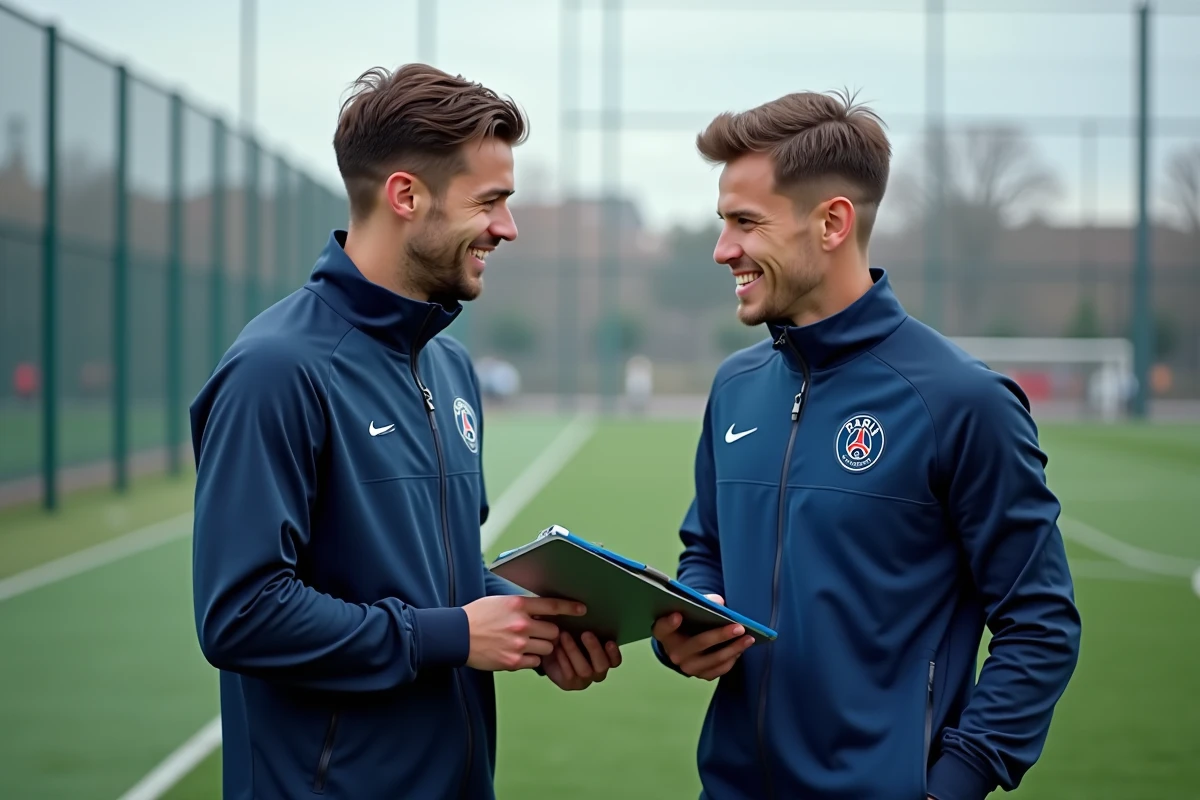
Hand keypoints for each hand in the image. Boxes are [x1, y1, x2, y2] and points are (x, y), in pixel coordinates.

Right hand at [463, 595, 585, 671]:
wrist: (456, 635)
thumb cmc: (478, 616)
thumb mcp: (501, 602)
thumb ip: (522, 607)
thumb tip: (541, 611)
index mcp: (518, 605)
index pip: (552, 605)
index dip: (571, 607)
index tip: (583, 610)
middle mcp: (521, 624)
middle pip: (554, 631)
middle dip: (551, 634)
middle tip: (542, 634)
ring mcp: (518, 644)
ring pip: (548, 649)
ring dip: (543, 648)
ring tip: (529, 644)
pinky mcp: (513, 662)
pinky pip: (535, 663)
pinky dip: (532, 660)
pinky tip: (520, 655)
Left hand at [542, 631, 621, 690]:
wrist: (548, 649)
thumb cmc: (568, 636)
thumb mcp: (577, 628)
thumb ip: (585, 623)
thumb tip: (585, 609)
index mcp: (605, 658)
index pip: (615, 661)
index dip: (614, 653)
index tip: (609, 641)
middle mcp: (597, 672)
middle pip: (602, 666)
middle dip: (594, 649)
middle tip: (586, 633)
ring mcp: (583, 680)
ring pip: (584, 670)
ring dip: (574, 651)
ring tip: (564, 635)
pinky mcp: (569, 684)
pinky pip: (569, 674)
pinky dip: (563, 659)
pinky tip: (556, 647)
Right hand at [651, 594, 754, 679]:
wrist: (685, 644)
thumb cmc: (687, 621)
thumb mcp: (688, 609)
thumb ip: (701, 602)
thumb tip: (719, 602)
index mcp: (664, 634)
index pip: (662, 629)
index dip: (668, 624)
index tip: (677, 615)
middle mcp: (673, 653)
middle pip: (697, 644)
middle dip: (720, 636)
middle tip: (739, 627)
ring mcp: (687, 667)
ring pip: (713, 659)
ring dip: (733, 649)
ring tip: (748, 638)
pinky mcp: (701, 675)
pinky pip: (719, 669)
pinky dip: (732, 659)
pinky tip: (741, 649)